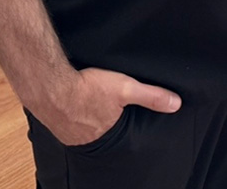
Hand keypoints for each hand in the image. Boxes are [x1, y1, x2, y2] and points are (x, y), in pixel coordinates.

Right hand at [34, 67, 180, 145]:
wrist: (51, 86)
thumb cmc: (88, 87)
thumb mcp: (126, 88)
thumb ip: (151, 96)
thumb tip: (175, 104)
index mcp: (106, 135)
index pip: (119, 133)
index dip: (121, 122)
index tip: (120, 114)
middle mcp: (86, 140)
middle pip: (100, 131)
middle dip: (103, 120)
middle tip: (103, 106)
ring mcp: (68, 134)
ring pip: (82, 127)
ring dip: (85, 117)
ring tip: (90, 104)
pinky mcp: (54, 123)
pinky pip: (65, 121)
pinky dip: (70, 113)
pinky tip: (72, 102)